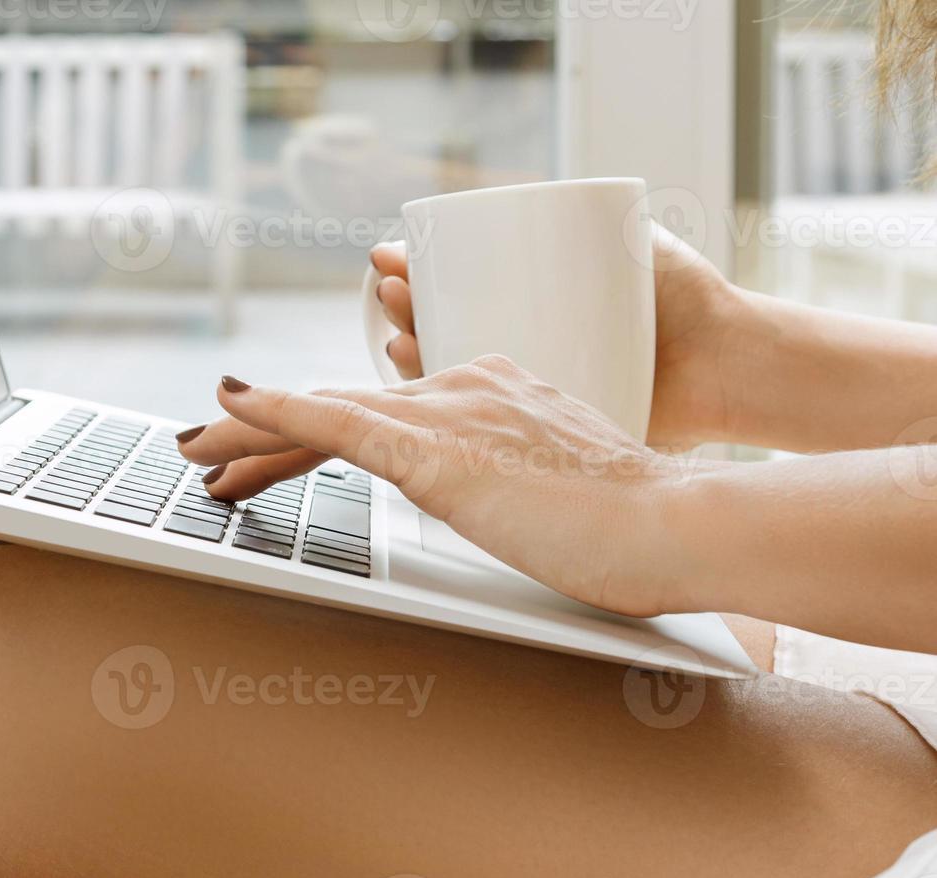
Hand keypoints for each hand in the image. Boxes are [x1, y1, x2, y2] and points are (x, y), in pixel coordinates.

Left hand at [179, 359, 705, 617]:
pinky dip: (276, 411)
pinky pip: (335, 421)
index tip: (277, 456)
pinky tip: (229, 405)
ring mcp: (445, 416)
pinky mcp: (434, 450)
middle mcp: (459, 392)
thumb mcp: (557, 493)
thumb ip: (518, 484)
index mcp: (488, 398)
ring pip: (320, 414)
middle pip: (337, 411)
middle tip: (205, 454)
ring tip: (191, 449)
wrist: (674, 522)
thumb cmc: (634, 525)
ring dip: (246, 434)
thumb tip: (497, 500)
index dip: (319, 432)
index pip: (379, 416)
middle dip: (263, 436)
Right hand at [369, 224, 736, 449]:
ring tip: (401, 340)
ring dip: (412, 358)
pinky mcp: (539, 430)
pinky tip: (427, 400)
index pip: (454, 283)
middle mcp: (520, 338)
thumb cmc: (688, 301)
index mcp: (529, 295)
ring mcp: (526, 386)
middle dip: (403, 310)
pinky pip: (482, 425)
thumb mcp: (631, 238)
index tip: (392, 258)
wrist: (732, 365)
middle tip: (393, 293)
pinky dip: (443, 417)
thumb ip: (584, 216)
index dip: (416, 272)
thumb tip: (510, 201)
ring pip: (450, 376)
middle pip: (439, 325)